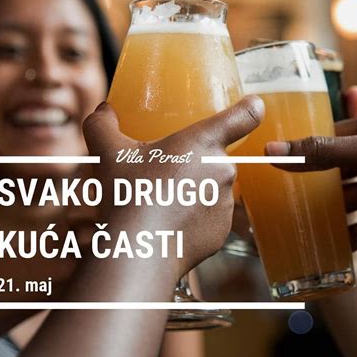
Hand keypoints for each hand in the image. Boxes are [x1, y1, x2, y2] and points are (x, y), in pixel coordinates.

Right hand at [83, 96, 263, 277]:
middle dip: (193, 164)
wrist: (138, 250)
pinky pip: (211, 217)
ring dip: (193, 191)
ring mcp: (226, 203)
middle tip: (164, 175)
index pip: (243, 116)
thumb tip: (103, 110)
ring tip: (162, 202)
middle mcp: (223, 170)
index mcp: (203, 142)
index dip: (250, 108)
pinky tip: (169, 223)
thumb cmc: (129, 194)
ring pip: (212, 188)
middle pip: (214, 158)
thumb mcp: (108, 152)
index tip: (253, 105)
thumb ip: (103, 124)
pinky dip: (194, 218)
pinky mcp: (223, 232)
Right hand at [265, 89, 356, 253]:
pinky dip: (346, 235)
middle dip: (312, 180)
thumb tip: (274, 149)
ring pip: (347, 198)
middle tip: (281, 190)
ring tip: (297, 219)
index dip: (306, 143)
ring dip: (327, 211)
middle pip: (337, 166)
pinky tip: (328, 245)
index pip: (334, 130)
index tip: (276, 155)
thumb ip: (324, 150)